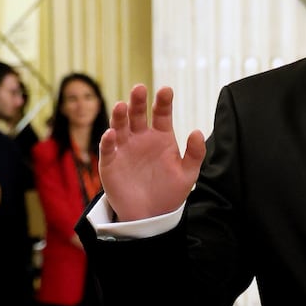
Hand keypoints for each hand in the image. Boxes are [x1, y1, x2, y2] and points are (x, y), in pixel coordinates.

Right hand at [99, 84, 205, 220]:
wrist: (151, 217)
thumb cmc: (170, 193)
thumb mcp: (187, 175)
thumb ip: (194, 154)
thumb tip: (197, 132)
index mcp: (161, 137)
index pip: (161, 113)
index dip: (163, 101)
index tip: (166, 91)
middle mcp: (141, 137)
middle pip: (137, 113)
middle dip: (138, 101)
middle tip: (140, 88)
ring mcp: (124, 148)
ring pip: (119, 125)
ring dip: (120, 115)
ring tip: (122, 106)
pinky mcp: (110, 162)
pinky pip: (108, 148)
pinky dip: (108, 140)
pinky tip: (111, 134)